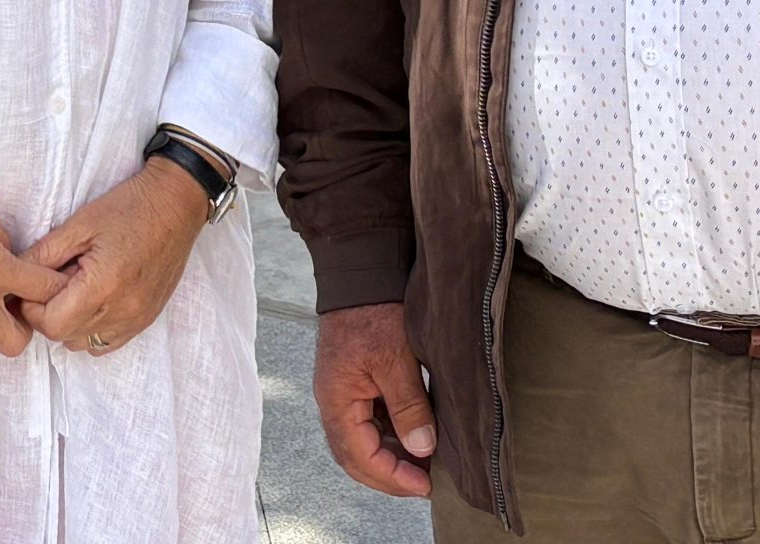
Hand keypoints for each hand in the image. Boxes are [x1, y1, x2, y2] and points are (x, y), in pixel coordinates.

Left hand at [17, 158, 208, 355]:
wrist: (175, 205)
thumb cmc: (128, 208)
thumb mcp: (79, 224)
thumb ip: (44, 254)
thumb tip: (16, 275)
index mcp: (103, 286)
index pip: (51, 324)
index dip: (33, 308)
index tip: (33, 284)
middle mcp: (122, 312)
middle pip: (64, 336)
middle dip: (48, 314)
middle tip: (52, 282)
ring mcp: (136, 320)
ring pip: (83, 344)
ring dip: (69, 323)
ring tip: (73, 289)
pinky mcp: (146, 320)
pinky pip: (106, 343)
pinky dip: (91, 329)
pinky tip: (92, 301)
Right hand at [314, 301, 436, 497]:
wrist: (360, 274)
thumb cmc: (372, 312)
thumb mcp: (395, 360)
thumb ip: (408, 406)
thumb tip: (422, 449)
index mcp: (336, 400)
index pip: (359, 457)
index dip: (391, 477)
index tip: (423, 485)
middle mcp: (334, 402)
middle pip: (355, 456)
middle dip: (389, 475)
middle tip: (424, 484)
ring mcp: (343, 393)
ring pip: (363, 441)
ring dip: (391, 457)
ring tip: (425, 464)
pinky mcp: (356, 383)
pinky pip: (370, 422)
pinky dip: (391, 436)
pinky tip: (416, 436)